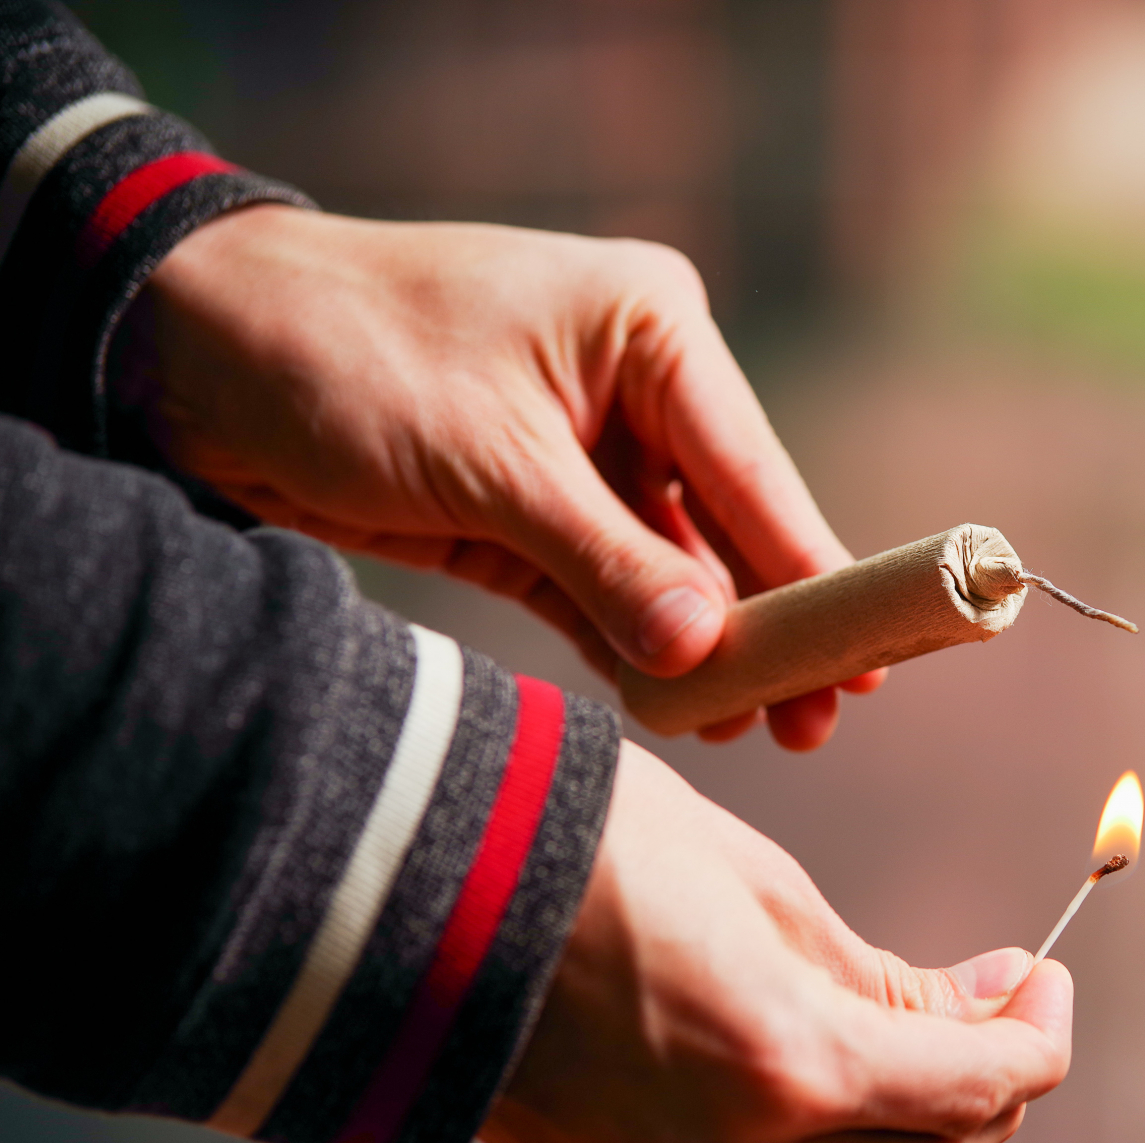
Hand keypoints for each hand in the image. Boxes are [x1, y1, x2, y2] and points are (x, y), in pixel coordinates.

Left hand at [117, 205, 881, 749]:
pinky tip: (676, 702)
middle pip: (728, 523)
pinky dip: (632, 642)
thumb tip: (711, 651)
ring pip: (670, 566)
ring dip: (702, 646)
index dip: (811, 567)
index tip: (869, 651)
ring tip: (755, 728)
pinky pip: (604, 587)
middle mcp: (634, 385)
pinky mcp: (529, 509)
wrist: (191, 352)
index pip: (753, 466)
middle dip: (767, 622)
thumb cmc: (347, 357)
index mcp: (649, 329)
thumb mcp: (490, 466)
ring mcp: (584, 450)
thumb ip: (607, 562)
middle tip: (820, 716)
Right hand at [482, 742, 1072, 1142]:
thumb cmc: (586, 842)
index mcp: (786, 1065)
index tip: (1045, 973)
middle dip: (991, 1082)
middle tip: (1003, 998)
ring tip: (929, 1026)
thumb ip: (876, 970)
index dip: (1037, 1034)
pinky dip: (829, 1141)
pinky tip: (830, 1066)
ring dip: (917, 1121)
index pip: (978, 1087)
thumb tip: (977, 1001)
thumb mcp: (759, 882)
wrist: (396, 882)